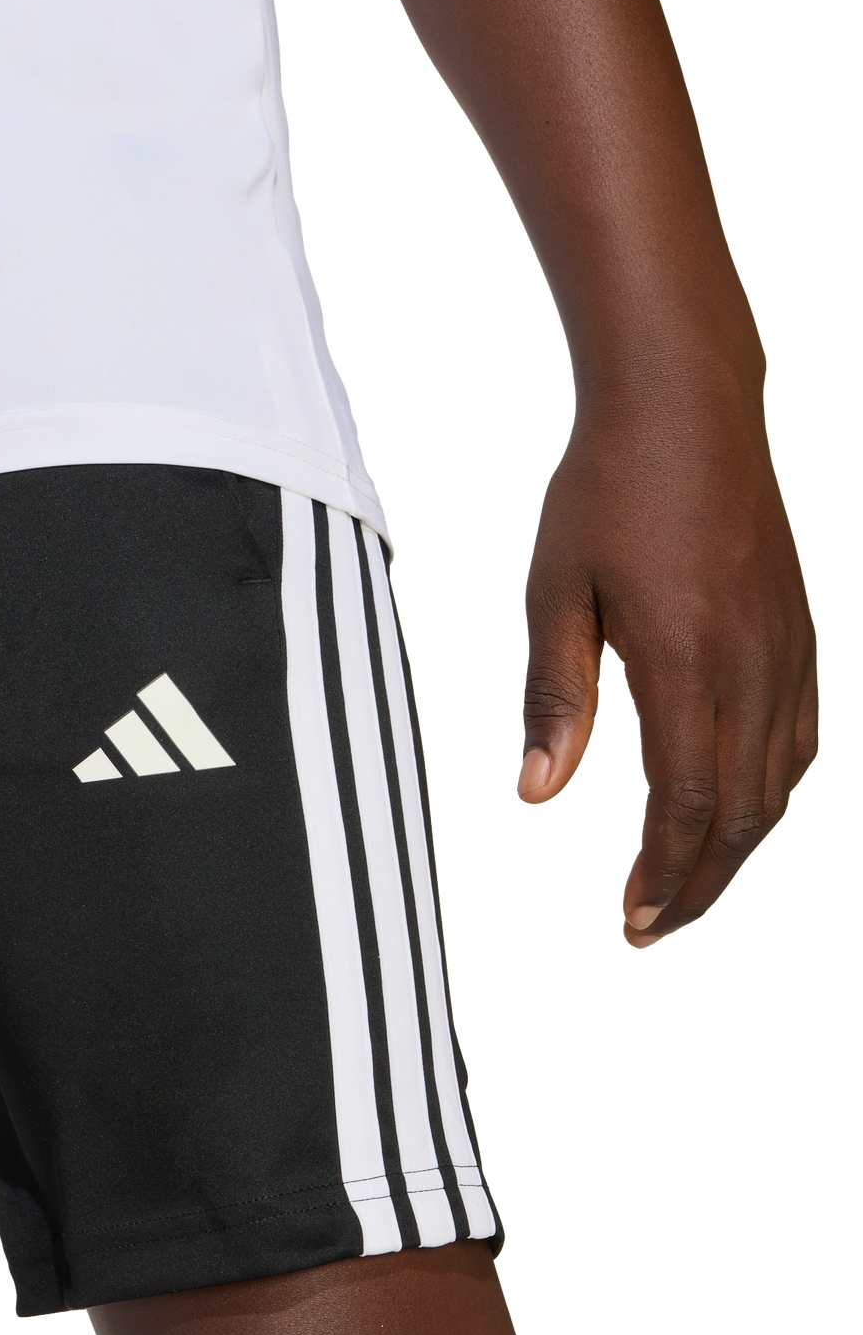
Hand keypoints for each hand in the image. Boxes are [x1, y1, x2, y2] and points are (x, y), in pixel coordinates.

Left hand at [516, 383, 817, 948]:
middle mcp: (752, 668)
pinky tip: (739, 808)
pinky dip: (770, 791)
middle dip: (699, 882)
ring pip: (777, 783)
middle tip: (652, 929)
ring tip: (688, 886)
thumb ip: (553, 698)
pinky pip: (799, 736)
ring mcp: (787, 649)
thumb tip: (534, 796)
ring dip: (736, 846)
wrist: (685, 406)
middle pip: (740, 814)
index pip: (686, 806)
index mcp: (686, 666)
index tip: (632, 924)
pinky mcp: (798, 630)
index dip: (663, 875)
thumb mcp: (555, 595)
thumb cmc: (601, 494)